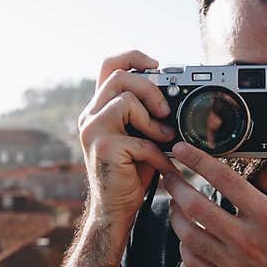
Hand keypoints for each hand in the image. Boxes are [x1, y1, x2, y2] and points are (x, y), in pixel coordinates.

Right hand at [78, 50, 179, 226]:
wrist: (116, 208)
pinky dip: (158, 154)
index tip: (155, 64)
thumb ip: (146, 114)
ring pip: (126, 101)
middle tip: (165, 112)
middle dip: (150, 89)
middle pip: (120, 77)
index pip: (108, 66)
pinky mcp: (103, 148)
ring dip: (153, 122)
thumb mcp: (140, 136)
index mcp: (98, 108)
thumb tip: (176, 97)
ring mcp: (92, 131)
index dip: (132, 57)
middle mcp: (90, 116)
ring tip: (163, 140)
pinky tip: (163, 166)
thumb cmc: (131, 172)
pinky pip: (140, 139)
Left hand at [163, 142, 266, 266]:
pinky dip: (185, 247)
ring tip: (175, 204)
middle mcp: (246, 240)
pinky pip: (194, 263)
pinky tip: (187, 237)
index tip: (182, 149)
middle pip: (196, 205)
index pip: (223, 179)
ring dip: (176, 215)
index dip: (197, 159)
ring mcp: (234, 265)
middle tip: (169, 174)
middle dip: (176, 184)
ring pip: (189, 234)